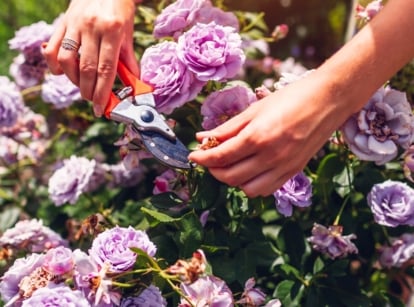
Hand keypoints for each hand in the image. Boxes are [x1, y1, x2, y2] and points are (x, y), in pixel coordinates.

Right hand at [42, 0, 138, 115]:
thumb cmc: (120, 11)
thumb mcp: (127, 34)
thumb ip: (128, 60)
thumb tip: (134, 84)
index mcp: (112, 31)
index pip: (106, 69)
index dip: (102, 92)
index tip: (101, 108)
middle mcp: (92, 28)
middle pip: (87, 68)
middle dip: (89, 91)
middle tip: (93, 101)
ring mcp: (75, 24)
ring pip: (67, 60)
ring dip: (73, 80)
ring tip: (82, 86)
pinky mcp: (63, 22)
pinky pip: (53, 47)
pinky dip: (54, 64)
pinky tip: (61, 72)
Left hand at [189, 73, 353, 197]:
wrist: (328, 100)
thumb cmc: (291, 98)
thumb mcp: (255, 109)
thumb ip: (227, 128)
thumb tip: (202, 138)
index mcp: (258, 137)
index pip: (220, 157)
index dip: (201, 158)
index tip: (193, 156)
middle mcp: (270, 157)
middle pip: (229, 177)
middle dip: (213, 170)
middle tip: (209, 158)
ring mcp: (283, 167)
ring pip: (246, 188)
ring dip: (232, 179)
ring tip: (229, 164)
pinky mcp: (293, 172)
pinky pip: (266, 189)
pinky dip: (251, 185)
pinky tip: (249, 170)